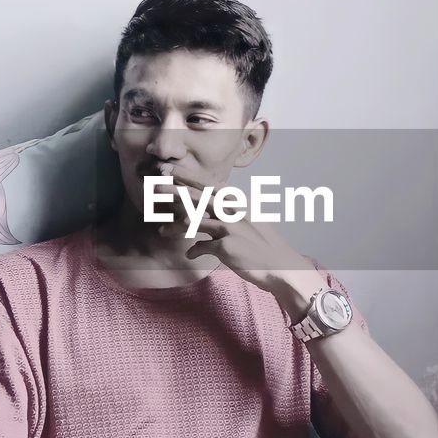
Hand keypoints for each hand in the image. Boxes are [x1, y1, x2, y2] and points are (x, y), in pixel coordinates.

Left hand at [159, 172, 326, 304]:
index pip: (210, 184)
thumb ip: (231, 214)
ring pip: (196, 221)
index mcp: (239, 203)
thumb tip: (212, 213)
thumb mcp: (250, 223)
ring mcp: (231, 227)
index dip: (188, 177)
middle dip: (175, 191)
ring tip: (161, 231)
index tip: (170, 169)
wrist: (283, 267)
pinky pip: (203, 247)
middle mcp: (234, 211)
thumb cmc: (265, 247)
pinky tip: (189, 256)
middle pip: (199, 197)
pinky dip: (195, 251)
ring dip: (177, 226)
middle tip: (155, 187)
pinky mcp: (227, 246)